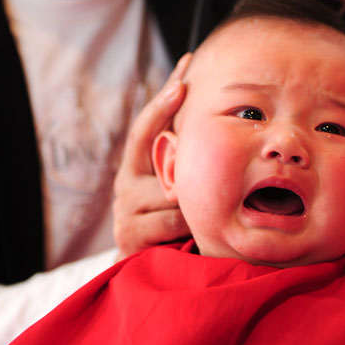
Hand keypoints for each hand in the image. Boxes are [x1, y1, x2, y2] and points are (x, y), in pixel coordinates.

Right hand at [113, 53, 191, 258]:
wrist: (148, 278)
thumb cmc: (170, 230)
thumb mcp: (176, 193)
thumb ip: (184, 166)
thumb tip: (220, 125)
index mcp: (137, 168)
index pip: (149, 125)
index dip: (164, 98)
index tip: (184, 67)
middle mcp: (125, 182)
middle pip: (154, 146)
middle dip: (174, 126)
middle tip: (184, 91)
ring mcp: (124, 208)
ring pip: (173, 190)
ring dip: (192, 200)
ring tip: (201, 211)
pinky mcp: (129, 234)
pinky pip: (170, 220)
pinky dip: (184, 227)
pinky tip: (187, 235)